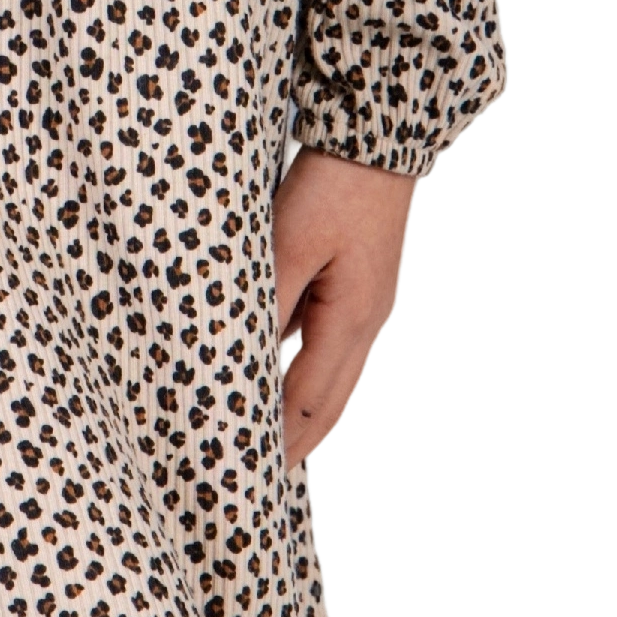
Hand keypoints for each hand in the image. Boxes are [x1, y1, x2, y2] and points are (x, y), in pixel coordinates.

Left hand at [272, 144, 420, 473]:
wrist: (377, 140)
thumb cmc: (333, 188)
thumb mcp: (288, 246)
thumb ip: (266, 305)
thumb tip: (238, 359)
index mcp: (350, 324)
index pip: (307, 406)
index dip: (276, 443)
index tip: (246, 472)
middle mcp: (364, 324)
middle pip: (325, 404)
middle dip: (293, 442)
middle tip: (257, 476)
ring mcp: (364, 306)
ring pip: (329, 378)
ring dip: (298, 411)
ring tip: (262, 437)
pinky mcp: (355, 286)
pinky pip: (326, 346)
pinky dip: (302, 373)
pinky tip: (276, 371)